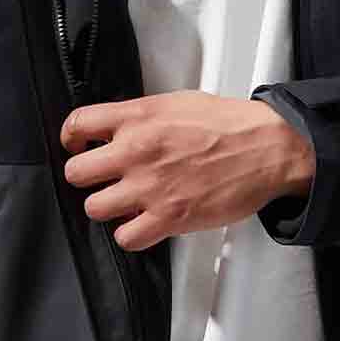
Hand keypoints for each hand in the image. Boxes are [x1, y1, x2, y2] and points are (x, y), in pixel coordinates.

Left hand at [60, 90, 314, 250]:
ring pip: (94, 208)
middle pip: (76, 172)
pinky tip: (141, 223)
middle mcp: (137, 151)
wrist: (267, 148)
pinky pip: (126, 238)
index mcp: (138, 117)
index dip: (71, 138)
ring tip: (122, 202)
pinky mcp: (169, 217)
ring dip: (106, 207)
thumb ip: (139, 115)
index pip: (77, 124)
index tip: (77, 146)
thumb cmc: (229, 124)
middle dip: (85, 177)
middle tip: (100, 178)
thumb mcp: (175, 102)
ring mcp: (151, 187)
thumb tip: (115, 127)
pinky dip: (130, 234)